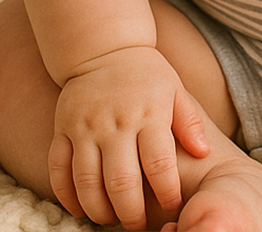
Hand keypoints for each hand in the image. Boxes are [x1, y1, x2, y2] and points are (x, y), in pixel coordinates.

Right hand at [48, 46, 209, 229]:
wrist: (105, 47)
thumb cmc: (147, 75)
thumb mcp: (175, 90)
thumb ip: (189, 122)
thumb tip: (203, 152)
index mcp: (149, 113)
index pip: (159, 164)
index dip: (166, 192)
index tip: (172, 206)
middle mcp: (116, 122)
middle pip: (121, 182)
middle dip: (131, 213)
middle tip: (138, 226)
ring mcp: (85, 126)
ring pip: (87, 183)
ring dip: (99, 210)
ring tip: (111, 220)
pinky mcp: (62, 129)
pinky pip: (58, 170)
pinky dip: (66, 196)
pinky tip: (80, 208)